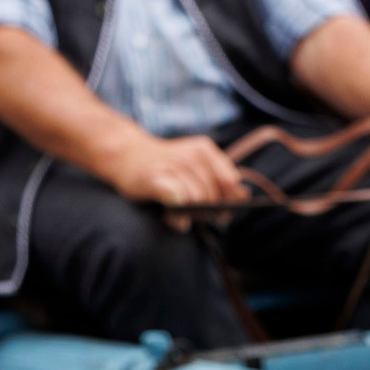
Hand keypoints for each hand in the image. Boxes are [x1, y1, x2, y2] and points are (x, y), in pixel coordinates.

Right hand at [103, 132, 248, 212]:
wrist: (125, 155)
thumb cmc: (165, 166)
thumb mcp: (195, 166)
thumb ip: (219, 179)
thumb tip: (244, 197)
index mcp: (205, 150)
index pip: (230, 182)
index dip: (230, 201)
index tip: (223, 212)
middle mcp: (191, 155)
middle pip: (213, 194)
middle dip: (208, 211)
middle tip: (197, 218)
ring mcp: (173, 165)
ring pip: (196, 199)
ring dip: (191, 215)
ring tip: (180, 218)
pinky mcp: (155, 178)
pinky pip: (178, 200)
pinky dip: (178, 215)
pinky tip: (176, 220)